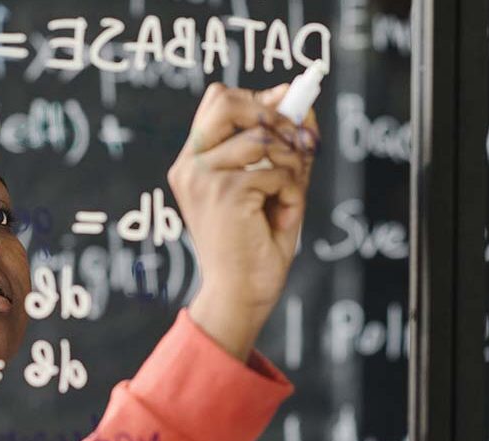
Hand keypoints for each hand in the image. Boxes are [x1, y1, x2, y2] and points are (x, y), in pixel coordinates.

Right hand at [167, 82, 318, 361]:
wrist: (240, 293)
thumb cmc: (254, 244)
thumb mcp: (269, 184)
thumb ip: (279, 144)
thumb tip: (299, 99)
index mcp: (193, 162)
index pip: (218, 101)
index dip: (257, 97)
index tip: (286, 111)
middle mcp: (189, 166)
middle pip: (228, 100)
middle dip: (272, 114)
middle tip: (294, 142)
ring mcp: (203, 178)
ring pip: (263, 137)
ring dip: (291, 163)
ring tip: (288, 195)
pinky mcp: (225, 193)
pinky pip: (278, 171)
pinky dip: (293, 192)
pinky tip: (281, 218)